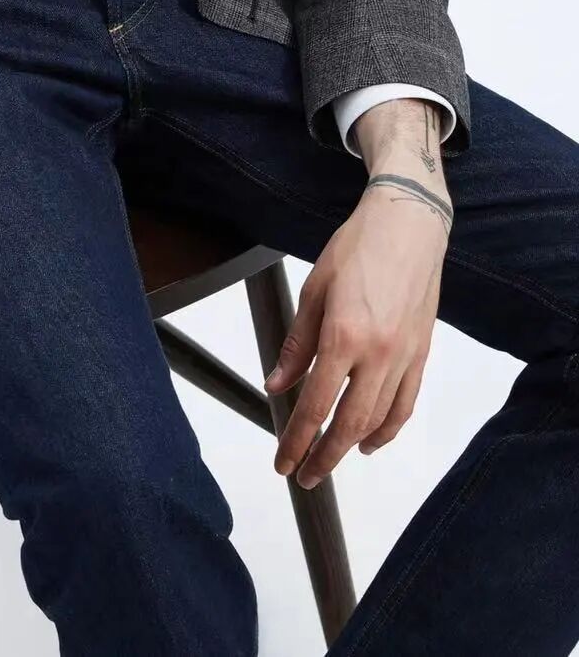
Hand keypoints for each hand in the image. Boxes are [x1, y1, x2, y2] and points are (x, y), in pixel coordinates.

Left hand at [265, 166, 451, 489]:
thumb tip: (278, 384)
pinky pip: (405, 403)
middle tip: (304, 475)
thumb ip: (296, 344)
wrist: (408, 225)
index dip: (297, 440)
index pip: (315, 405)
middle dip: (324, 456)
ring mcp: (404, 357)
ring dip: (353, 447)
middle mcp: (378, 354)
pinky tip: (372, 441)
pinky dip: (389, 429)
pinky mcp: (421, 353)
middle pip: (349, 424)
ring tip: (330, 460)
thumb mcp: (314, 289)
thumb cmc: (358, 248)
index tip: (283, 462)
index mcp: (344, 336)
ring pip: (379, 420)